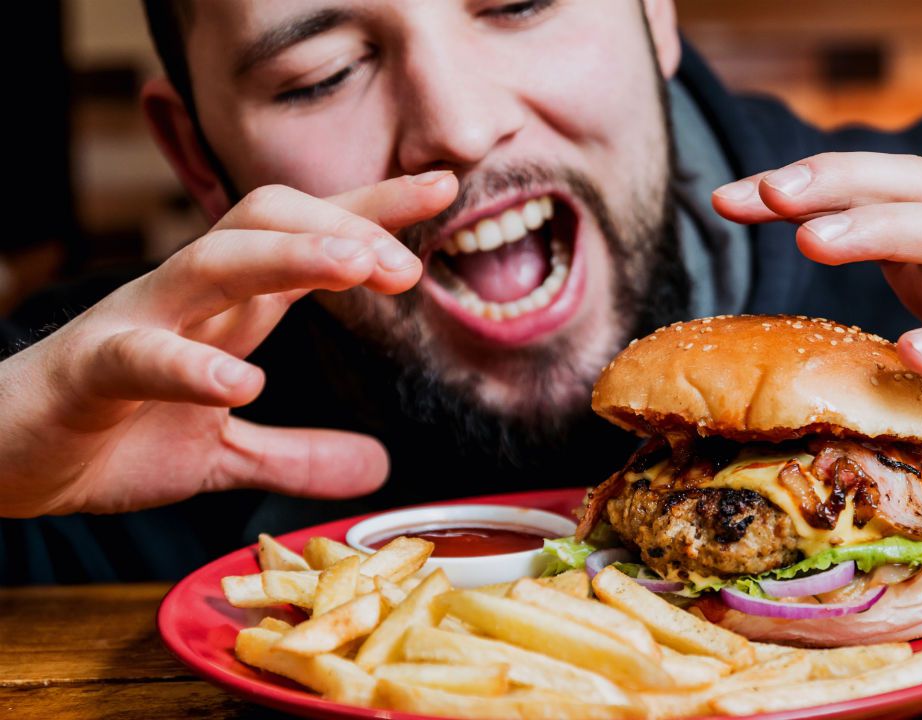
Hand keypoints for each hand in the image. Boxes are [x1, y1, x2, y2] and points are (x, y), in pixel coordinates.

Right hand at [0, 171, 457, 517]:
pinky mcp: (91, 372)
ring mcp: (137, 325)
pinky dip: (191, 367)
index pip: (307, 239)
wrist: (5, 459)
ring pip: (213, 265)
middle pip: (265, 223)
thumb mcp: (223, 452)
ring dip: (291, 259)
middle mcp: (187, 299)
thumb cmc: (110, 434)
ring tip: (360, 267)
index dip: (374, 210)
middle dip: (343, 226)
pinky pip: (141, 355)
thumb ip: (298, 452)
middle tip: (408, 262)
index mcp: (225, 308)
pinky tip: (242, 382)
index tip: (444, 188)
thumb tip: (377, 464)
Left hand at [713, 153, 921, 499]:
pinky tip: (915, 350)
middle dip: (832, 181)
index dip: (802, 192)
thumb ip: (882, 374)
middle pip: (910, 190)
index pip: (869, 201)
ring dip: (880, 229)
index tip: (728, 199)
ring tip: (812, 242)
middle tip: (762, 193)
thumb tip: (788, 399)